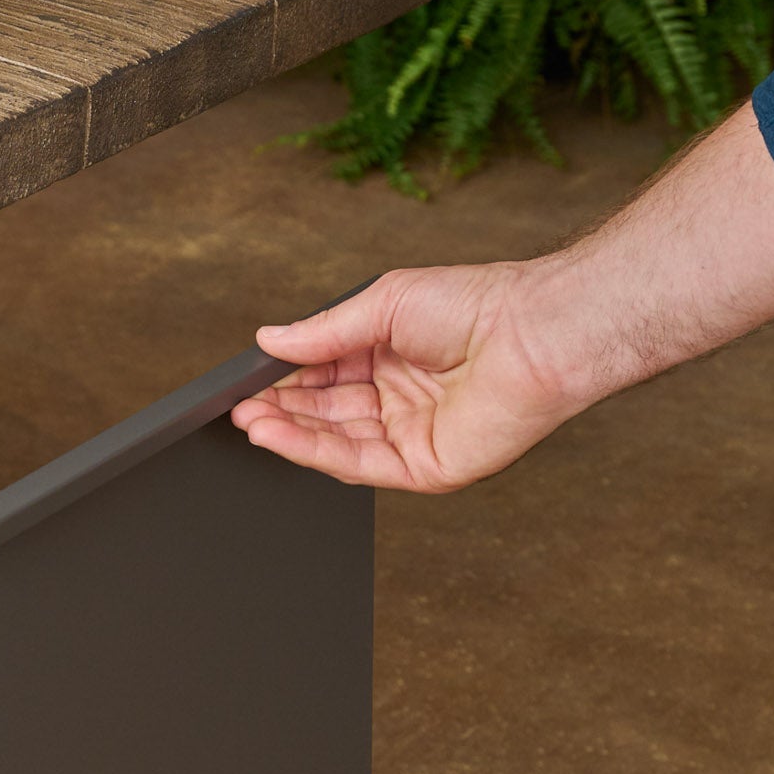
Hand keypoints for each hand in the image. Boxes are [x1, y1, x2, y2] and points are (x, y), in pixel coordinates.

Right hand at [231, 265, 581, 493]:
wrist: (534, 333)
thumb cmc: (478, 305)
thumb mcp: (382, 304)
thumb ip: (324, 332)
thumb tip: (268, 341)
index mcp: (393, 358)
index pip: (325, 377)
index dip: (286, 382)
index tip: (247, 383)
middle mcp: (399, 401)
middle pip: (325, 414)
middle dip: (280, 412)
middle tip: (239, 409)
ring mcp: (410, 437)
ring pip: (335, 442)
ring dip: (289, 433)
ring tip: (249, 422)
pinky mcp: (422, 468)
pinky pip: (357, 464)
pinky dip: (314, 452)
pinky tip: (280, 435)